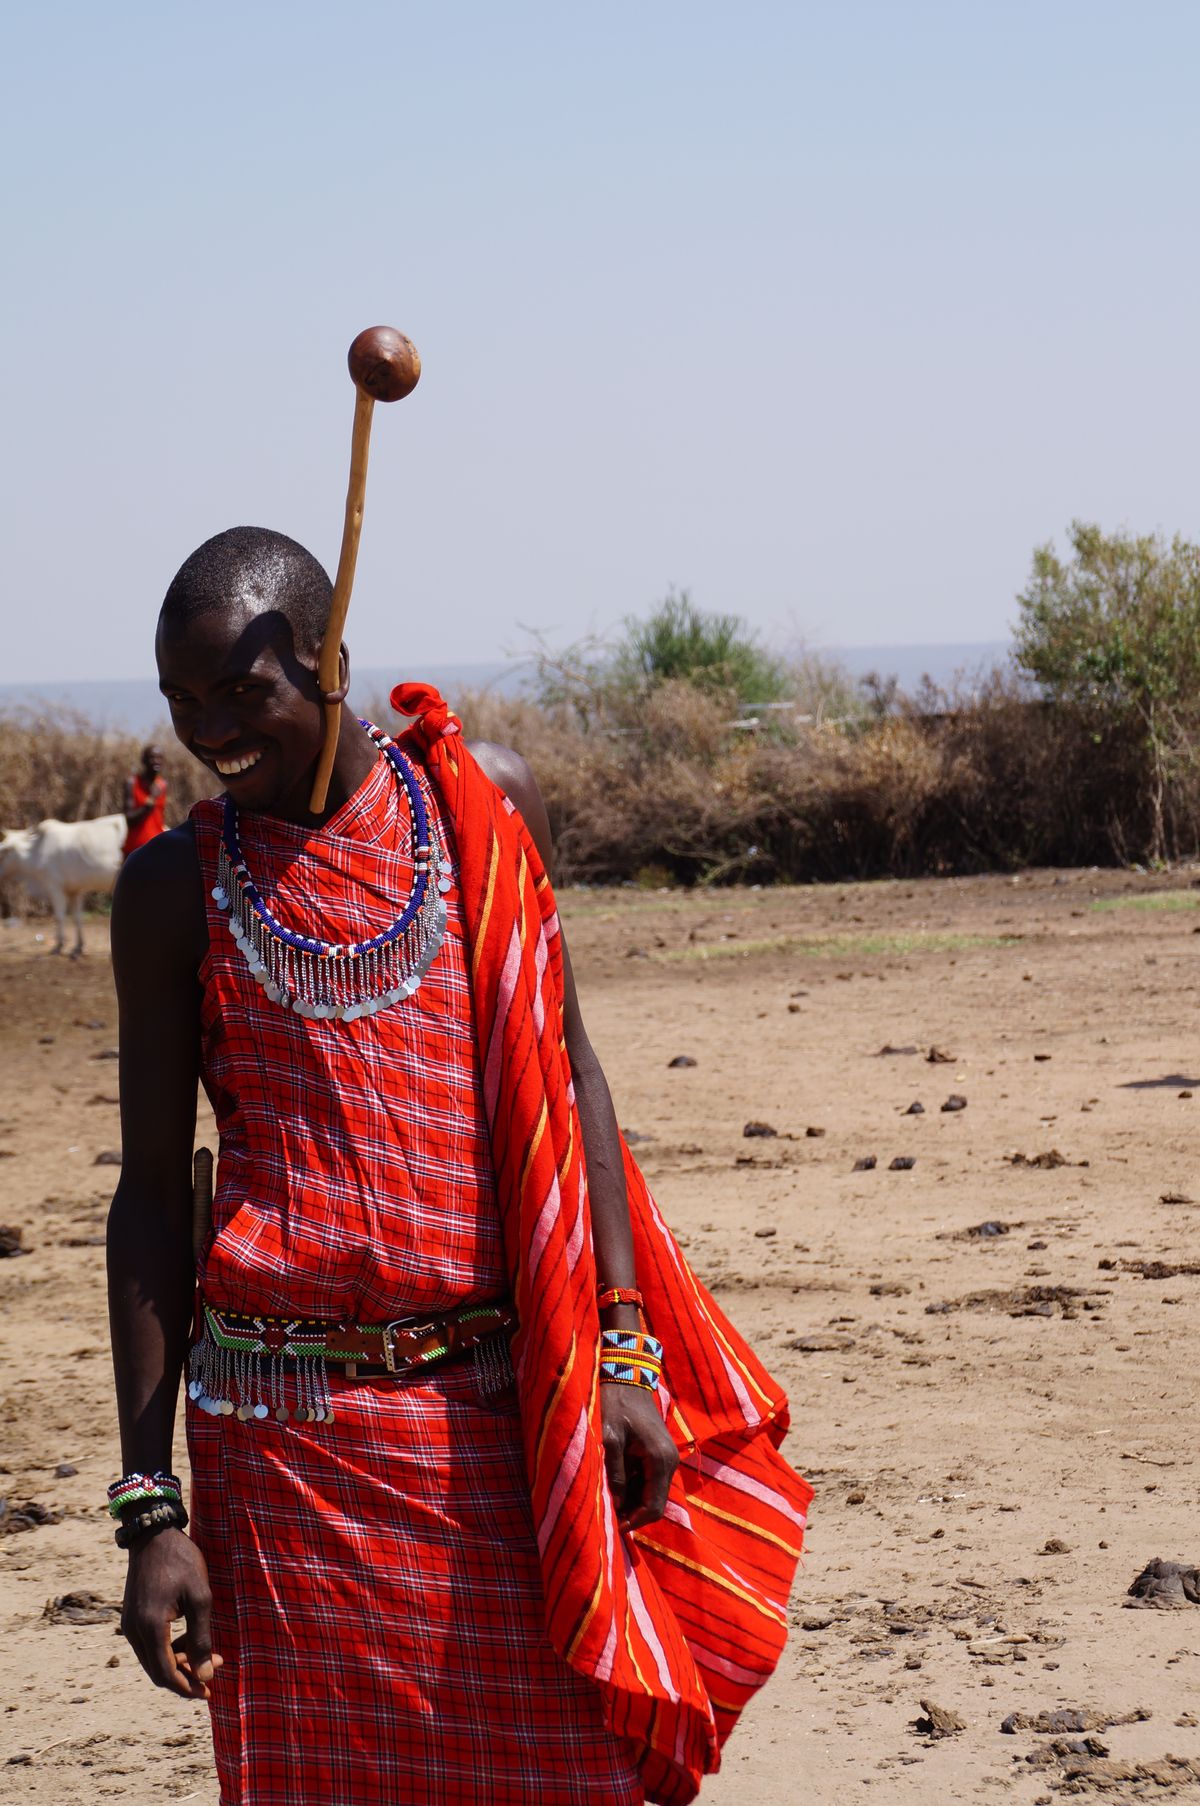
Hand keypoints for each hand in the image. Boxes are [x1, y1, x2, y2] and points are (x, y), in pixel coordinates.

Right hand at [121, 1529, 221, 1699]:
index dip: (187, 1688)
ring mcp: (129, 1624)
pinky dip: (170, 1649)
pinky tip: (191, 1638)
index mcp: (150, 1628)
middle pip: (158, 1671)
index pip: (166, 1674)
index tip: (208, 1692)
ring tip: (209, 1653)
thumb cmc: (181, 1561)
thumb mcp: (200, 1597)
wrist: (154, 1533)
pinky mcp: (132, 1617)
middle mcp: (134, 1631)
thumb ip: (202, 1638)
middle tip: (214, 1669)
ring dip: (179, 1662)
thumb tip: (204, 1676)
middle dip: (186, 1675)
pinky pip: (150, 1645)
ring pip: (153, 1659)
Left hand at [600, 1383, 678, 1530]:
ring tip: (606, 1497)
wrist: (627, 1376)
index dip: (634, 1522)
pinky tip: (613, 1481)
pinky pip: (648, 1480)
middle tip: (606, 1513)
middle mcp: (669, 1461)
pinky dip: (633, 1487)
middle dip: (632, 1512)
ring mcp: (666, 1457)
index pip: (654, 1507)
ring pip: (651, 1493)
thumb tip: (616, 1505)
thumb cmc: (616, 1404)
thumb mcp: (609, 1439)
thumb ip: (614, 1473)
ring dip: (631, 1500)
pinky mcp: (659, 1453)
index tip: (612, 1527)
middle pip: (654, 1503)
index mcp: (660, 1460)